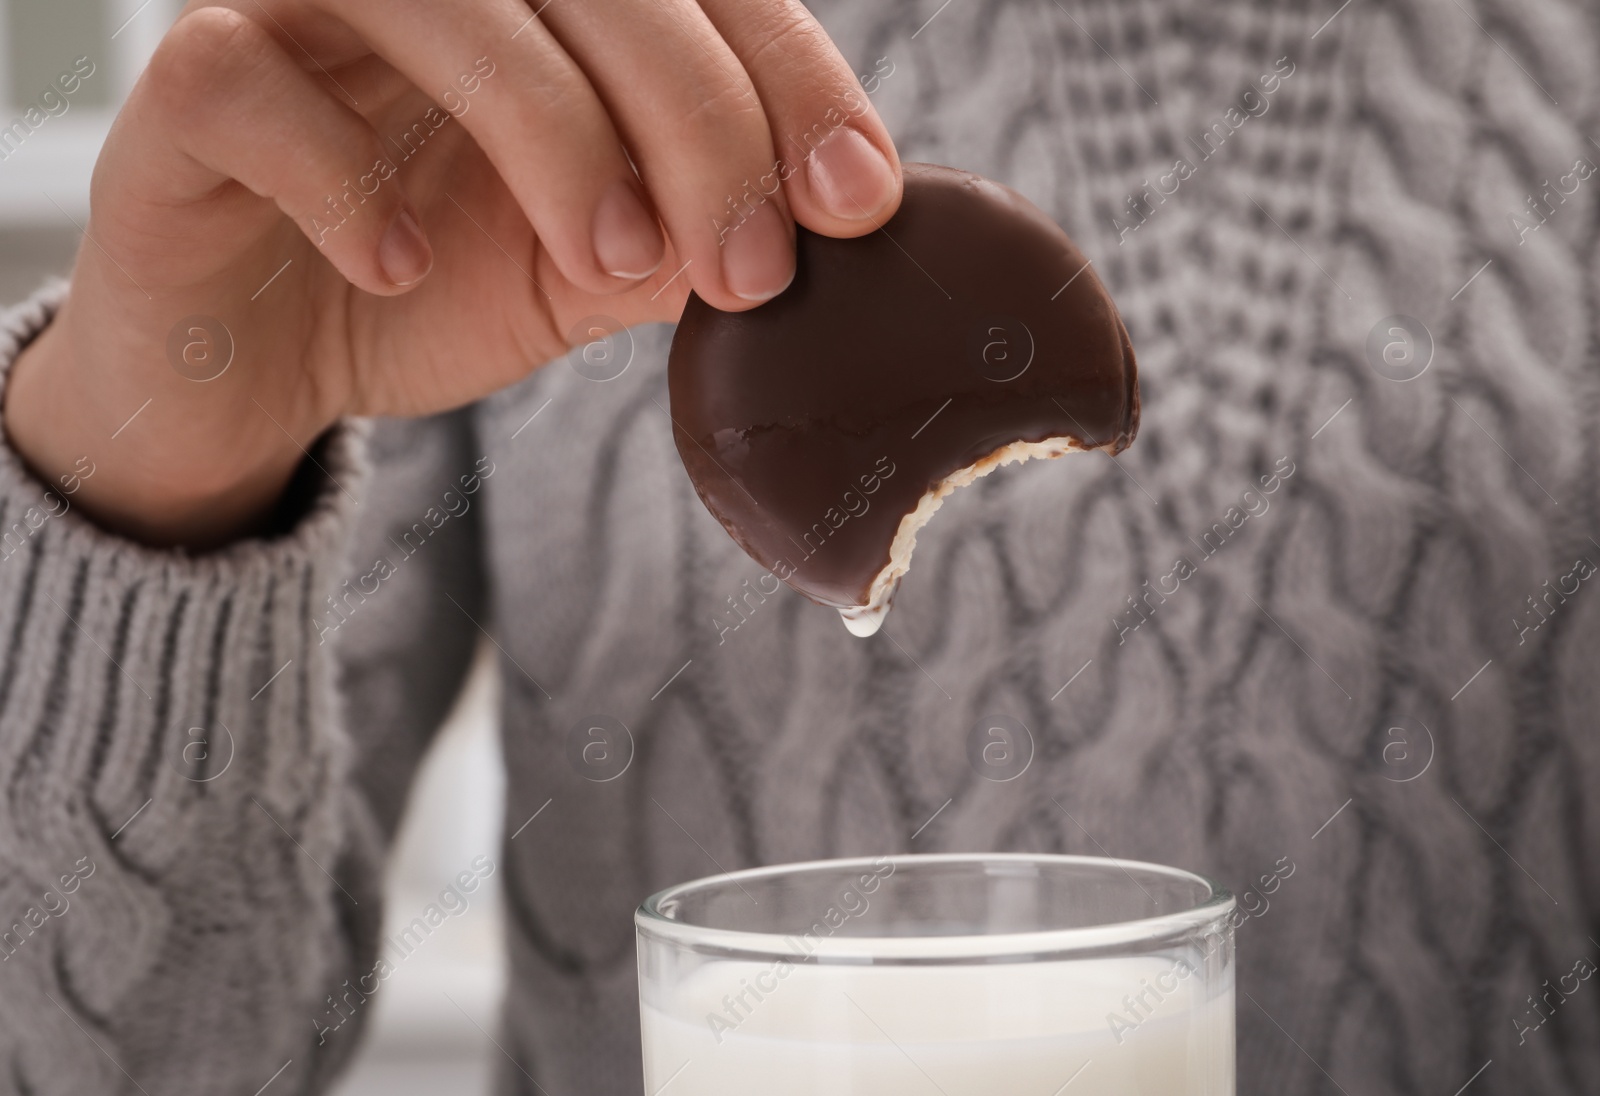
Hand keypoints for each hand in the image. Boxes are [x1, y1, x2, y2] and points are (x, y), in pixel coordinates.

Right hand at [5, 0, 901, 546]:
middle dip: (697, 116)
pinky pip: (248, 83)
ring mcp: (295, 7)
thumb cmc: (423, 286)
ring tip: (602, 262)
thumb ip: (682, 239)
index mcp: (542, 5)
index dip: (788, 75)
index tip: (855, 198)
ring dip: (550, 130)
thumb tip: (810, 230)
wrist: (255, 363)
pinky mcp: (185, 86)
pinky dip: (341, 178)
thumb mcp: (584, 273)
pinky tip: (397, 263)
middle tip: (747, 261)